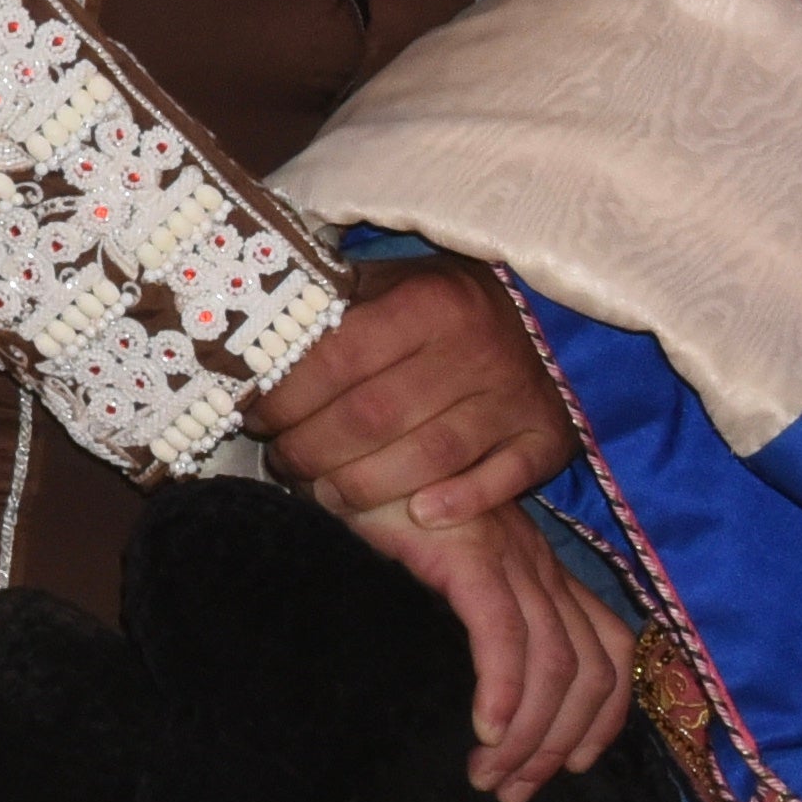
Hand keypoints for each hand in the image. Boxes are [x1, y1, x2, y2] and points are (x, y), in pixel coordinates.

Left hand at [248, 256, 573, 526]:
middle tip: (283, 463)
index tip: (256, 418)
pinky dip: (460, 501)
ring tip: (324, 495)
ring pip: (429, 457)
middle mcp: (473, 350)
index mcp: (426, 304)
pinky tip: (419, 516)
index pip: (338, 360)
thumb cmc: (443, 303)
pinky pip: (502, 478)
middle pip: (374, 417)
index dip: (287, 398)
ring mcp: (515, 396)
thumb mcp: (389, 285)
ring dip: (366, 486)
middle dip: (312, 450)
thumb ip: (333, 309)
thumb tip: (254, 344)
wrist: (546, 315)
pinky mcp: (548, 435)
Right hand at [338, 493, 635, 801]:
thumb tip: (481, 693)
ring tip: (490, 778)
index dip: (603, 719)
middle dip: (560, 745)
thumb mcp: (441, 571)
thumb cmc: (381, 514)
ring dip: (531, 736)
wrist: (347, 452)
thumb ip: (474, 612)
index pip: (610, 651)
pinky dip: (504, 691)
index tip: (565, 769)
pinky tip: (484, 732)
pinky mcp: (471, 555)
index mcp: (542, 572)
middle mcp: (541, 567)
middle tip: (513, 792)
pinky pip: (504, 635)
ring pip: (556, 665)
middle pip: (592, 672)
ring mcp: (511, 559)